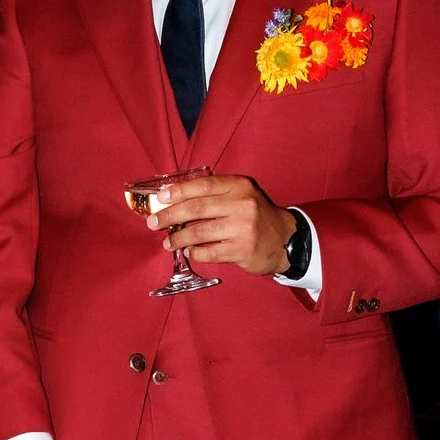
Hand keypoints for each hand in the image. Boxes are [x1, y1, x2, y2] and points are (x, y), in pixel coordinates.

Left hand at [144, 174, 297, 275]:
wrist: (285, 239)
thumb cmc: (254, 216)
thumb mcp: (240, 196)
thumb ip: (214, 195)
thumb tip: (173, 200)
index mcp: (239, 186)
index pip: (202, 186)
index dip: (178, 192)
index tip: (159, 199)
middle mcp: (242, 204)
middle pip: (197, 208)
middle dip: (170, 216)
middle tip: (154, 223)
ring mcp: (243, 228)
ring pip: (199, 232)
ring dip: (178, 239)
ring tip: (167, 242)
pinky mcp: (242, 250)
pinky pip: (209, 252)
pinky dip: (195, 253)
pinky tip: (188, 252)